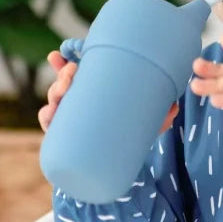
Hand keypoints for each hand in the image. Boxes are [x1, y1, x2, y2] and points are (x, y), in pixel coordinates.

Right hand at [38, 51, 178, 134]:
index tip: (58, 54)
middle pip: (64, 82)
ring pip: (55, 99)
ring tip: (64, 89)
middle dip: (63, 74)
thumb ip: (161, 115)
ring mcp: (70, 118)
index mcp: (94, 92)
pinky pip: (52, 125)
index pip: (77, 72)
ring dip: (55, 91)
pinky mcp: (66, 137)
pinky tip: (51, 113)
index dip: (64, 61)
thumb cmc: (131, 136)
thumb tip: (174, 106)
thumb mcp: (147, 123)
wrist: (119, 167)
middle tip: (73, 71)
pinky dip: (48, 116)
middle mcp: (79, 102)